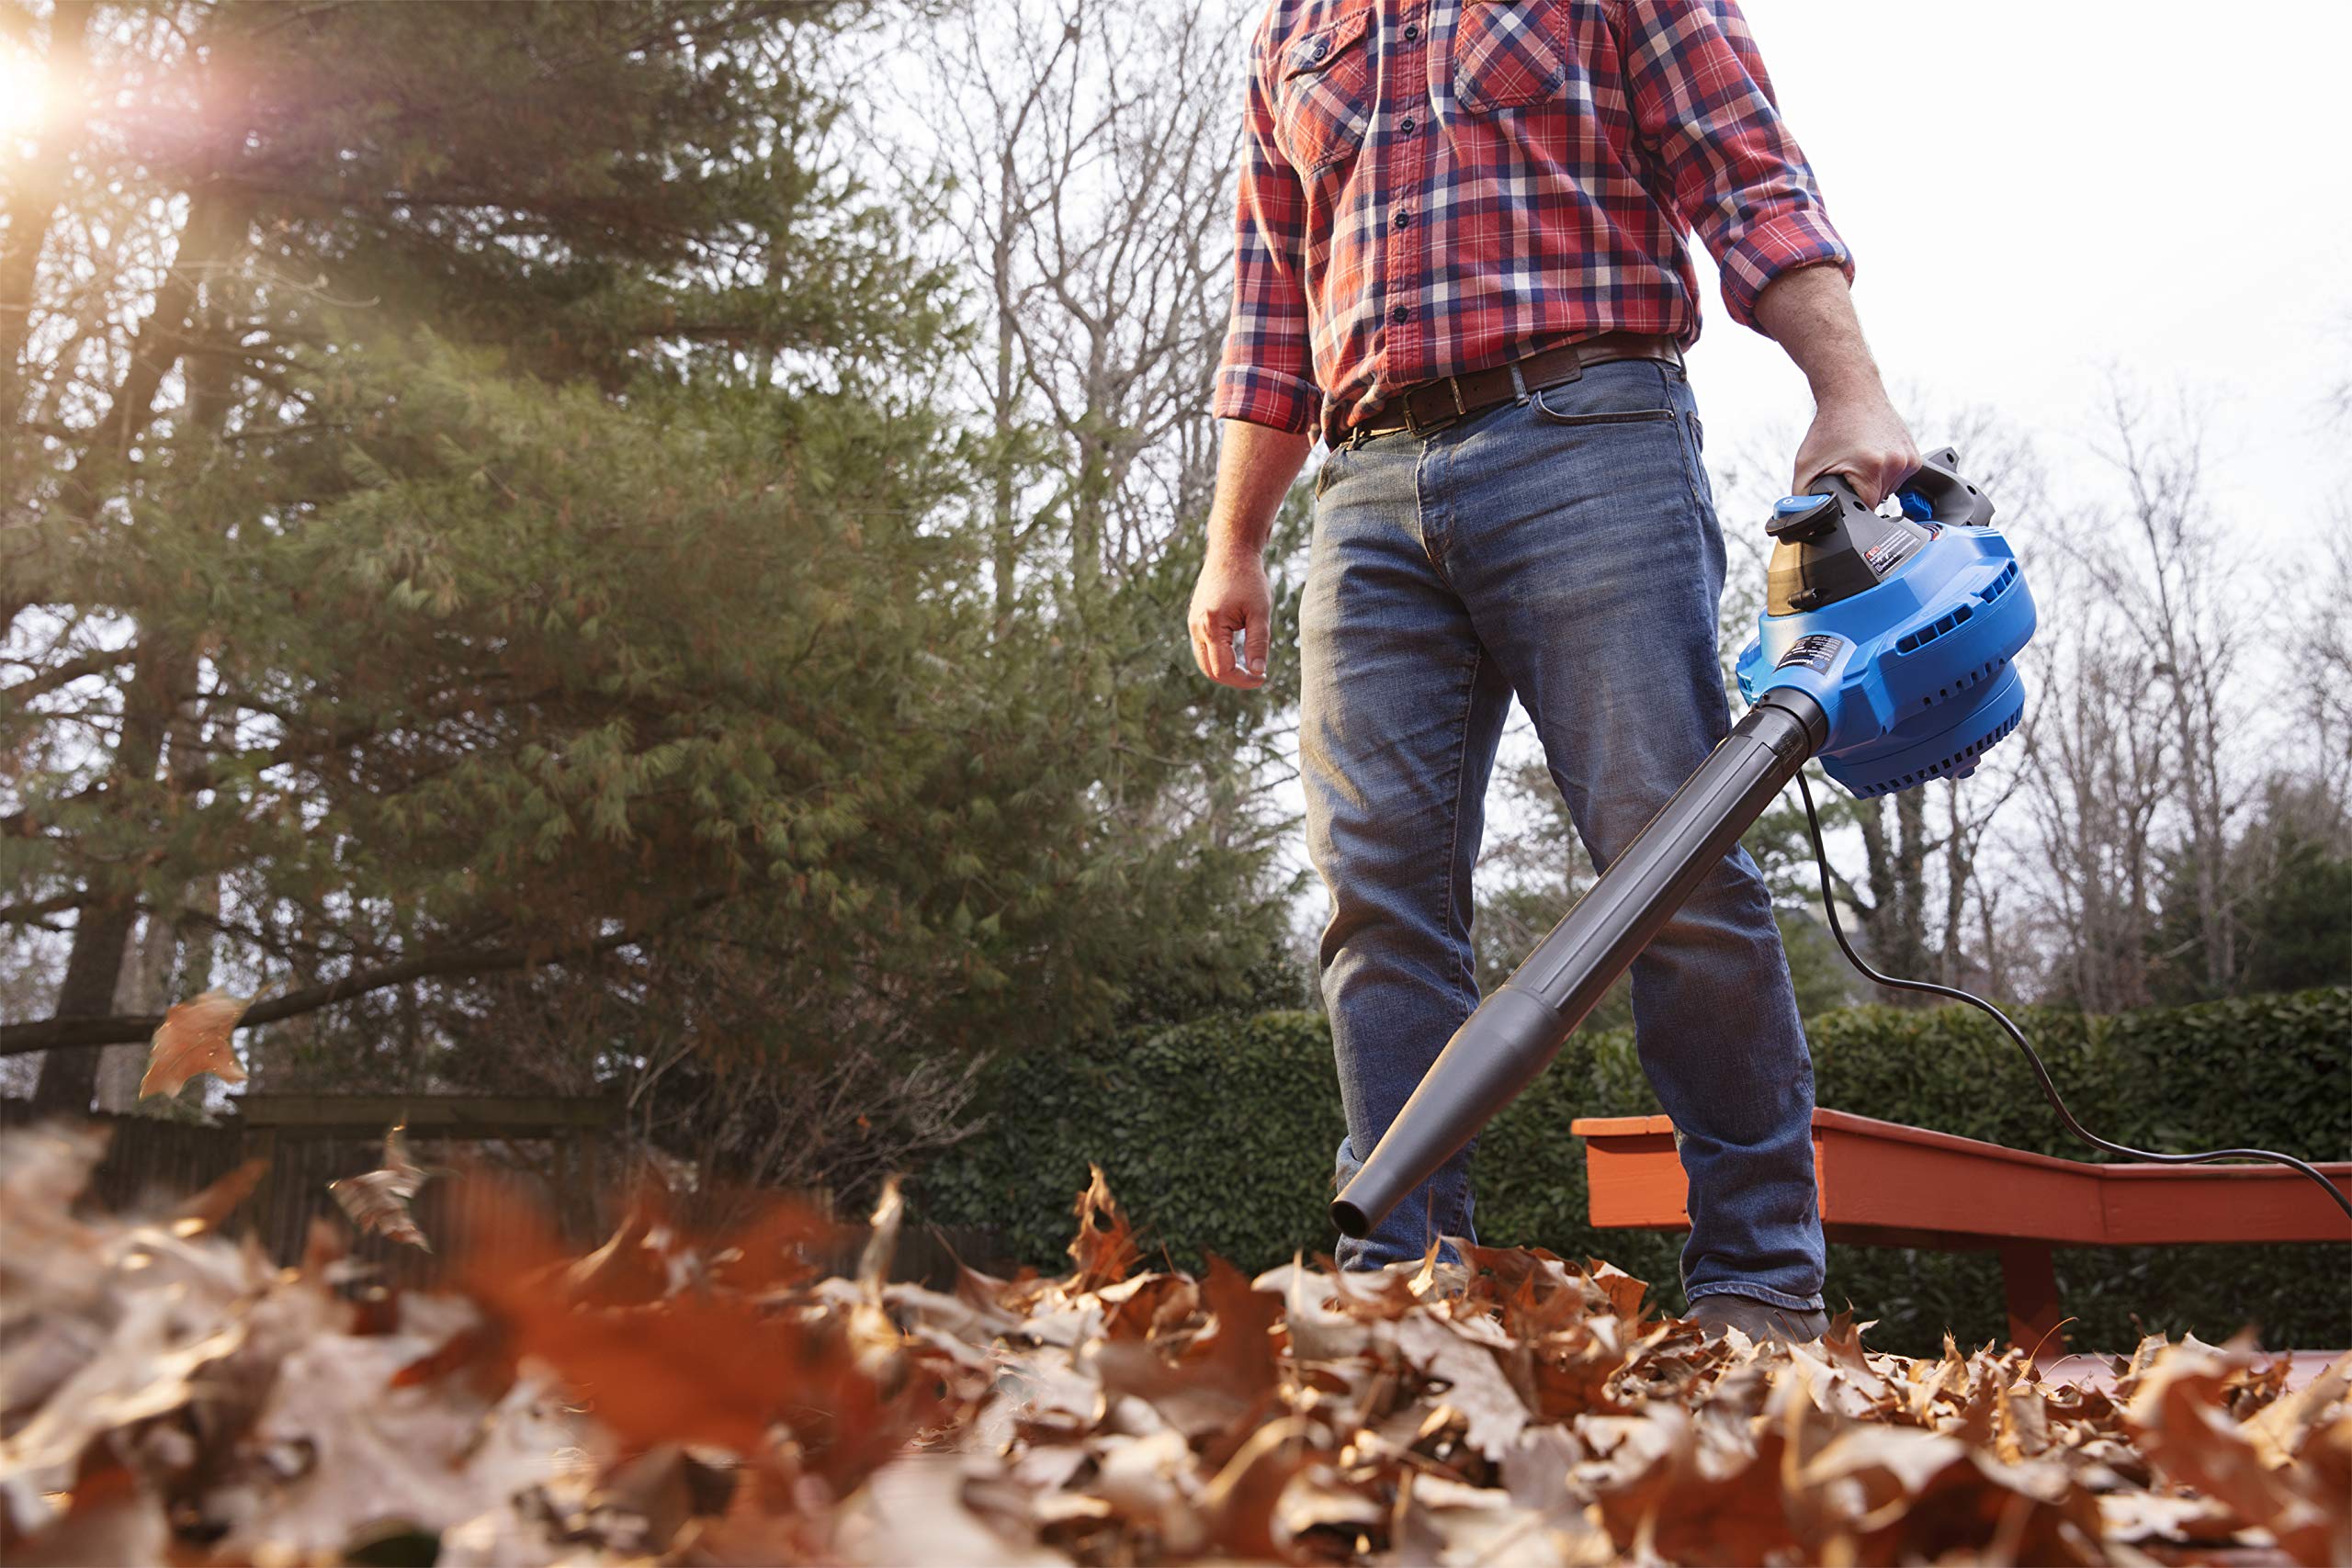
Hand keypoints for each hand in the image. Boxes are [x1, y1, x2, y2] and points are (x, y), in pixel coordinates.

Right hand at [1188, 547, 1270, 688]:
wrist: (1231, 552)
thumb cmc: (1249, 579)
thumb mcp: (1260, 612)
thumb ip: (1258, 644)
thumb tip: (1258, 672)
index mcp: (1212, 626)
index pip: (1223, 670)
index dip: (1243, 680)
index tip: (1262, 677)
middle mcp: (1197, 627)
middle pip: (1209, 671)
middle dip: (1233, 679)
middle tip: (1256, 676)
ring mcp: (1193, 623)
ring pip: (1203, 661)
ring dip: (1224, 669)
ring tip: (1247, 667)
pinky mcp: (1194, 619)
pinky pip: (1202, 648)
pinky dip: (1218, 657)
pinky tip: (1236, 653)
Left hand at [1790, 386, 1920, 507]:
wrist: (1852, 394)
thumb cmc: (1829, 427)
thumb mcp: (1805, 467)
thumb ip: (1804, 500)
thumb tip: (1803, 524)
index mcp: (1870, 468)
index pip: (1863, 511)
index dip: (1849, 507)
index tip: (1841, 494)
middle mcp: (1895, 464)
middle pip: (1877, 502)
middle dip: (1859, 493)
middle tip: (1847, 472)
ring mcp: (1909, 460)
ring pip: (1889, 492)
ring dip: (1874, 485)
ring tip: (1860, 462)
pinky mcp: (1915, 457)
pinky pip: (1898, 480)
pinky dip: (1885, 475)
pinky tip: (1873, 458)